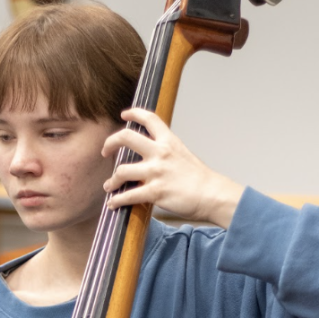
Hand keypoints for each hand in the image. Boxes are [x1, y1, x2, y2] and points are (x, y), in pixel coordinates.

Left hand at [102, 107, 243, 229]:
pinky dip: (117, 200)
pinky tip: (113, 203)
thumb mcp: (183, 155)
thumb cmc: (200, 179)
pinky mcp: (155, 192)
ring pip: (122, 170)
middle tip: (106, 152)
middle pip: (126, 137)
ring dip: (112, 180)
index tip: (124, 115)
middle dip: (110, 143)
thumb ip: (166, 152)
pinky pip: (128, 195)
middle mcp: (160, 153)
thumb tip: (151, 155)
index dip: (134, 113)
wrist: (212, 195)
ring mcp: (156, 172)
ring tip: (110, 186)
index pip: (149, 118)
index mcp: (169, 141)